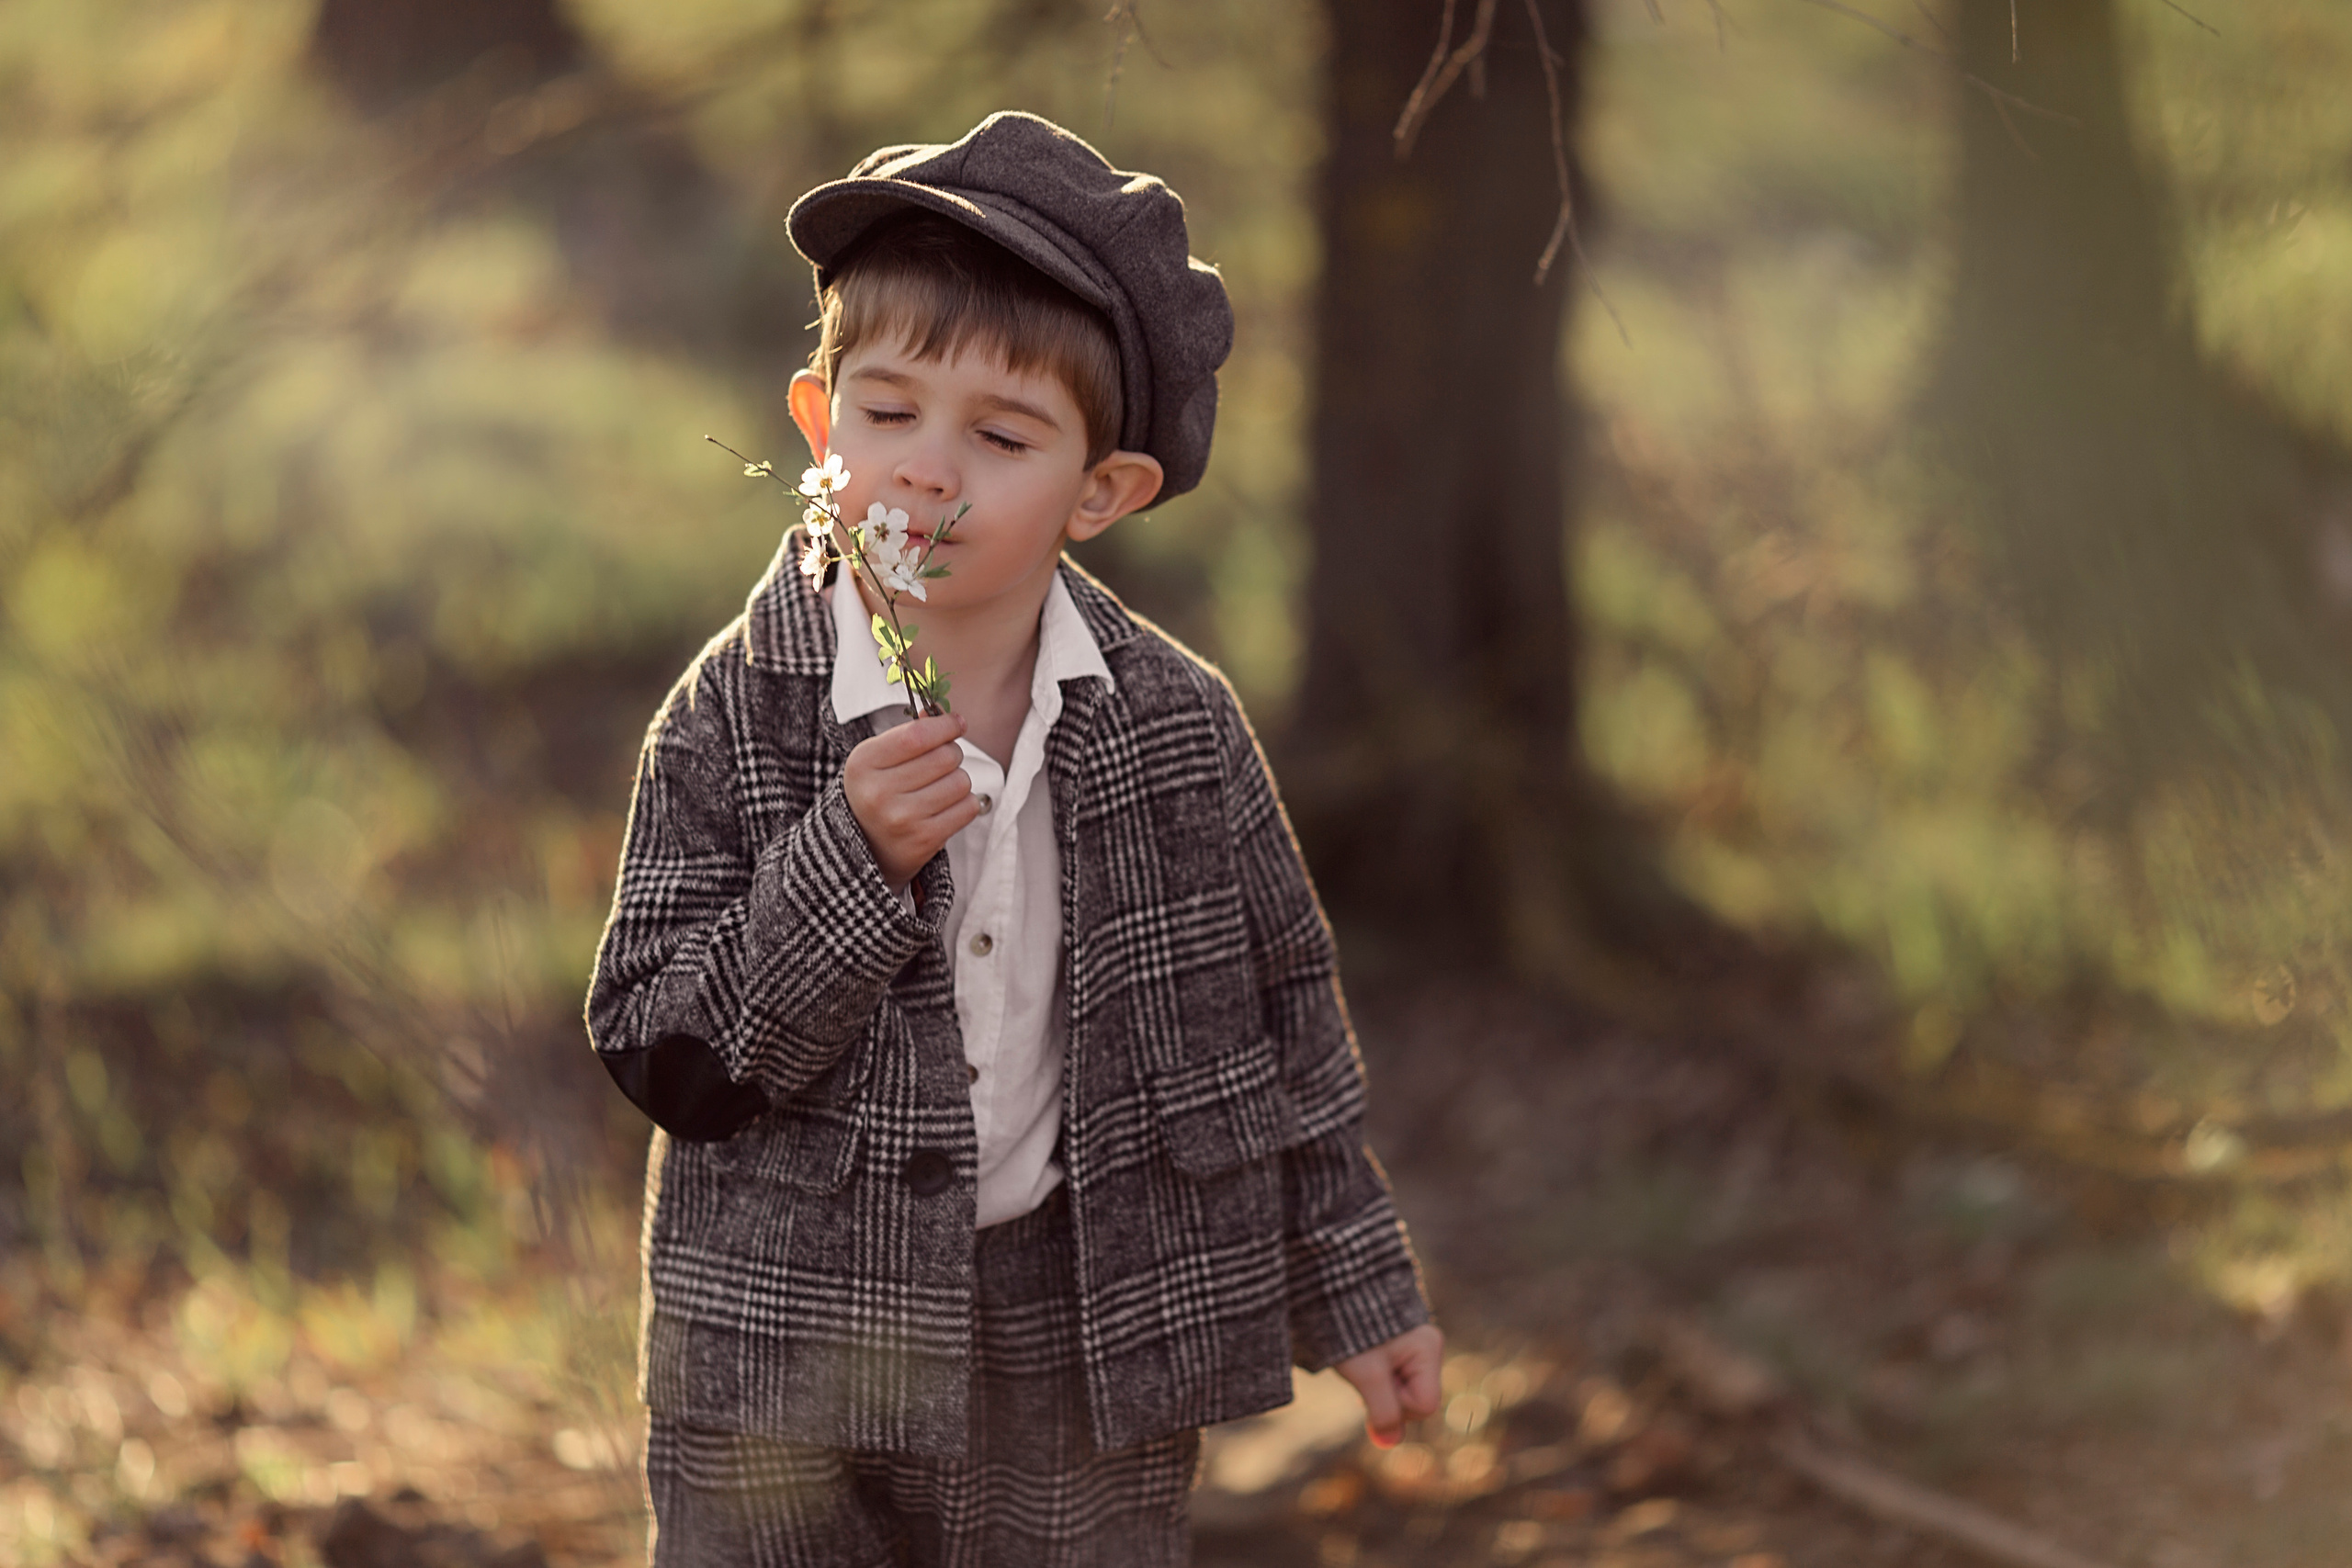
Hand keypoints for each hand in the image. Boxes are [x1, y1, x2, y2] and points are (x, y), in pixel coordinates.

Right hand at [843, 715, 980, 888]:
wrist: (867, 845)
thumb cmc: (879, 791)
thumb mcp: (879, 757)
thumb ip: (911, 732)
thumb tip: (948, 716)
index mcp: (864, 763)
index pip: (917, 735)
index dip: (945, 725)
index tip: (956, 723)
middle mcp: (879, 792)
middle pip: (945, 756)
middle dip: (951, 753)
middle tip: (941, 762)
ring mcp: (902, 819)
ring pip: (961, 781)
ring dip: (958, 780)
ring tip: (939, 787)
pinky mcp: (924, 839)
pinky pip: (967, 807)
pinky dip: (964, 803)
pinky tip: (946, 806)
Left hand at [1333, 1323, 1443, 1448]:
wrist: (1332, 1290)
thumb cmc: (1351, 1328)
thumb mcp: (1366, 1373)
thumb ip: (1383, 1411)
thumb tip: (1389, 1443)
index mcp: (1429, 1349)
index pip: (1425, 1405)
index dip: (1398, 1405)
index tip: (1373, 1383)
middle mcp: (1427, 1348)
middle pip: (1415, 1401)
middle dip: (1386, 1397)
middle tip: (1363, 1372)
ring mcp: (1414, 1348)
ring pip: (1401, 1393)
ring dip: (1377, 1389)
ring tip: (1359, 1364)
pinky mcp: (1398, 1349)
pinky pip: (1392, 1381)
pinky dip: (1374, 1380)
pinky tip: (1361, 1365)